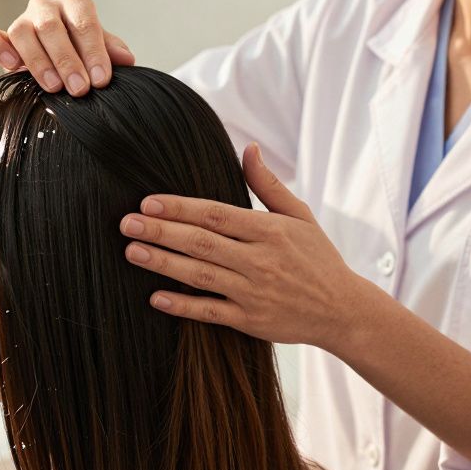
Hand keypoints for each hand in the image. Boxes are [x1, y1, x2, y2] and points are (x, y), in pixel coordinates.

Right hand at [0, 0, 135, 95]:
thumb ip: (112, 51)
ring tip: (54, 87)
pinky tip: (11, 65)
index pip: (83, 19)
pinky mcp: (1, 37)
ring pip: (21, 32)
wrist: (62, 61)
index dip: (93, 50)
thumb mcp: (101, 51)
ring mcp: (21, 19)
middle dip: (67, 60)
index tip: (101, 80)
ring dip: (38, 61)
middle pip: (51, 26)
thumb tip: (126, 60)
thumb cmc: (85, 52)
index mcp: (74, 2)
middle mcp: (45, 6)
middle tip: (80, 89)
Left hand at [118, 142, 374, 349]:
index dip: (180, 208)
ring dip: (163, 264)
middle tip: (127, 224)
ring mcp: (254, 293)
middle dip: (161, 232)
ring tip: (132, 252)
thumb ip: (268, 184)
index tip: (148, 202)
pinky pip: (210, 312)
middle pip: (201, 243)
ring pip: (200, 276)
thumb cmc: (318, 258)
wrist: (343, 311)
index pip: (216, 215)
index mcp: (270, 231)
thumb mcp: (300, 215)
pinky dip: (183, 306)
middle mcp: (260, 260)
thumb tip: (248, 148)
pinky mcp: (251, 321)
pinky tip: (156, 298)